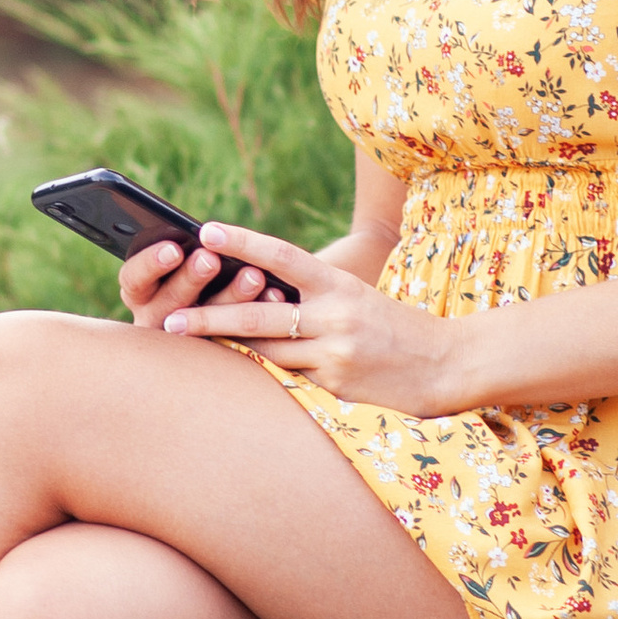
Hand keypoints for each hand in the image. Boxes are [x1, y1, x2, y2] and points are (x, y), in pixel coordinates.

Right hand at [115, 233, 279, 329]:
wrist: (220, 335)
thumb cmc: (197, 277)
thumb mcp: (184, 261)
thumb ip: (189, 252)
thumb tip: (209, 232)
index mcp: (142, 292)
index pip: (133, 279)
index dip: (150, 264)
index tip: (174, 249)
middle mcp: (156, 321)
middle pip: (167, 304)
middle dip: (190, 279)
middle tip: (210, 259)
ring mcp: (185, 344)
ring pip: (203, 328)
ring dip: (229, 298)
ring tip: (254, 276)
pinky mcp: (217, 357)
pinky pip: (236, 340)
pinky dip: (259, 318)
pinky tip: (277, 294)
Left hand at [134, 218, 480, 417]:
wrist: (446, 364)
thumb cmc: (392, 327)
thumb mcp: (356, 298)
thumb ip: (311, 296)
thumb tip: (256, 293)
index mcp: (340, 285)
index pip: (284, 257)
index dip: (244, 243)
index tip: (207, 231)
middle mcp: (336, 317)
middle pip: (260, 317)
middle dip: (211, 318)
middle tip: (171, 321)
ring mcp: (335, 355)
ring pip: (269, 352)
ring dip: (231, 349)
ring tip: (188, 344)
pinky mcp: (336, 387)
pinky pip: (289, 379)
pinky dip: (267, 372)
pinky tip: (238, 375)